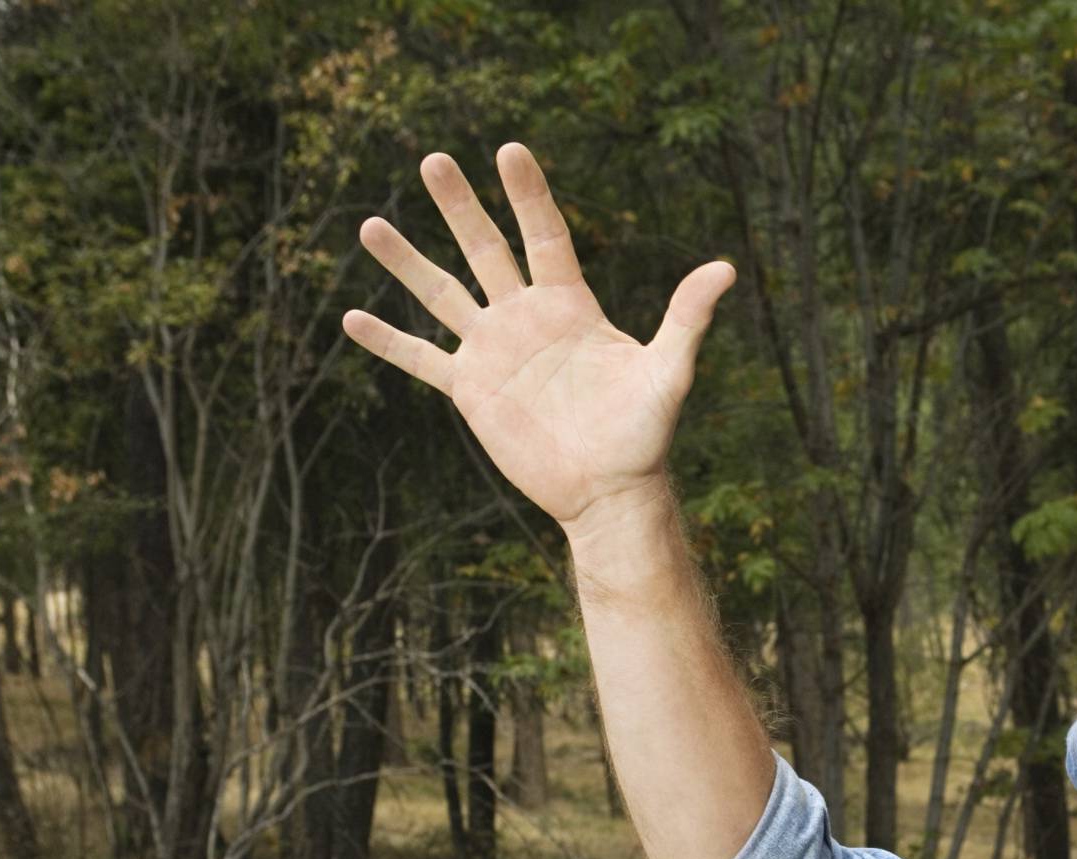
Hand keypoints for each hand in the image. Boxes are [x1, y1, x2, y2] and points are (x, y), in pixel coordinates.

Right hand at [342, 146, 734, 525]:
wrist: (610, 491)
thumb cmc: (644, 434)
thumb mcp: (668, 372)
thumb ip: (687, 319)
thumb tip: (725, 269)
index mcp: (570, 304)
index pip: (544, 235)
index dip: (528, 195)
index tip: (508, 150)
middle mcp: (526, 318)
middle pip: (485, 249)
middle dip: (459, 205)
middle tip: (433, 160)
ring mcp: (494, 351)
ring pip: (442, 293)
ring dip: (406, 261)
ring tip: (368, 224)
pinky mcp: (472, 390)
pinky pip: (422, 358)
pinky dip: (388, 341)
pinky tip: (351, 318)